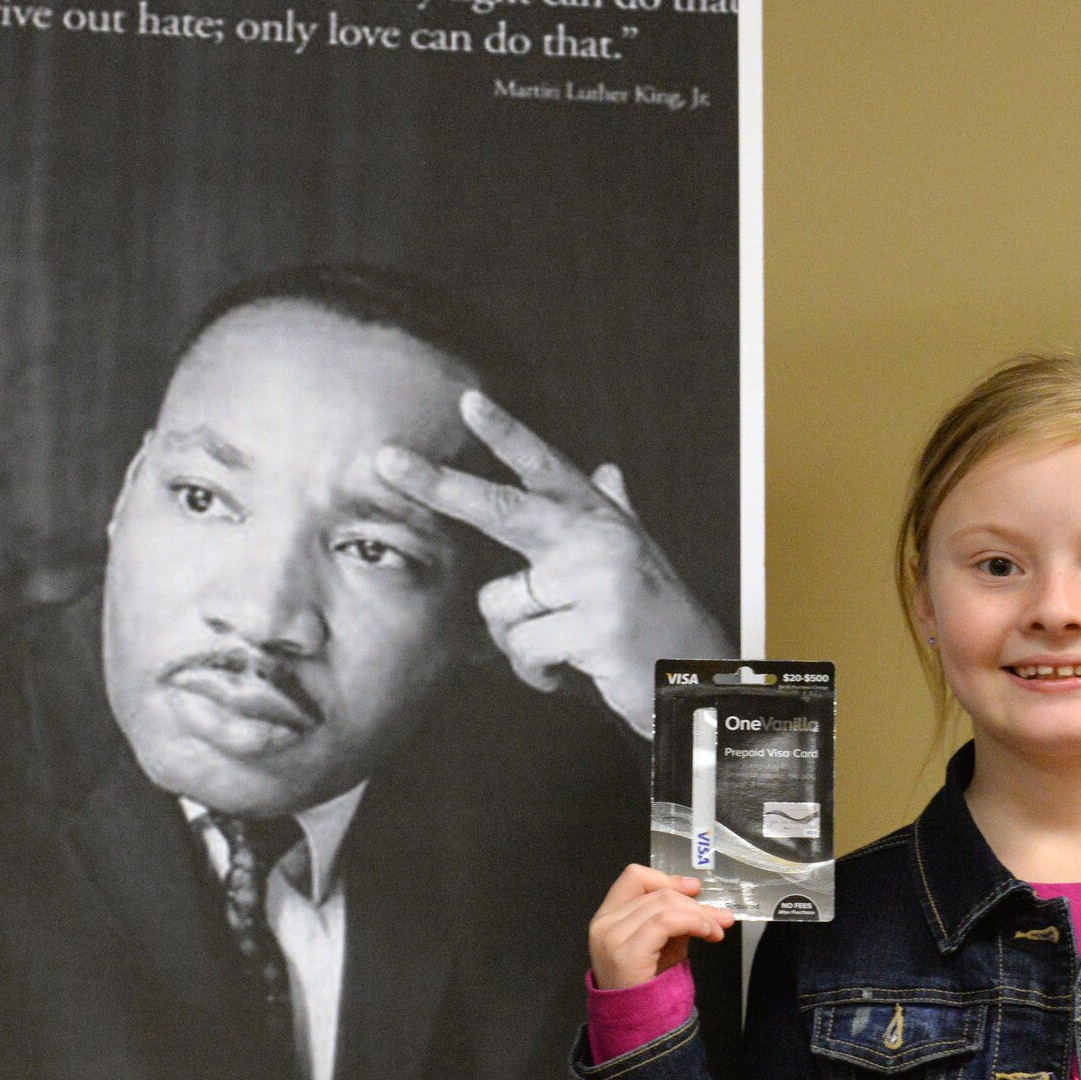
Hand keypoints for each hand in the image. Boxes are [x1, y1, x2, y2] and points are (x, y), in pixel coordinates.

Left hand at [376, 389, 728, 735]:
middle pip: (502, 507)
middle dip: (440, 486)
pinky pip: (524, 649)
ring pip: (502, 607)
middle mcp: (597, 539)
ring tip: (564, 650)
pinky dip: (536, 672)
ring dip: (519, 642)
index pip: (545, 467)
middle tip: (385, 461)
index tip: (468, 401)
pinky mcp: (598, 627)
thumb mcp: (632, 557)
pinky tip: (572, 671)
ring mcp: (599, 580)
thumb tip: (608, 466)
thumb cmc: (650, 618)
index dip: (507, 433)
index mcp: (597, 519)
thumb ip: (614, 510)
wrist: (694, 678)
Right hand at [589, 863, 732, 989]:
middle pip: (656, 892)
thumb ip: (674, 921)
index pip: (634, 878)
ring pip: (664, 904)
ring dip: (699, 914)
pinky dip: (693, 922)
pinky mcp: (625, 952)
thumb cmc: (647, 989)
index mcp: (608, 917)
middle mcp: (604, 924)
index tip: (695, 888)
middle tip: (720, 917)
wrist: (636, 1026)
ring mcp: (611, 937)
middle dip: (695, 902)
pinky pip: (666, 921)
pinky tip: (707, 934)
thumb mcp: (662, 946)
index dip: (667, 878)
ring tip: (716, 930)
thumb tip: (704, 905)